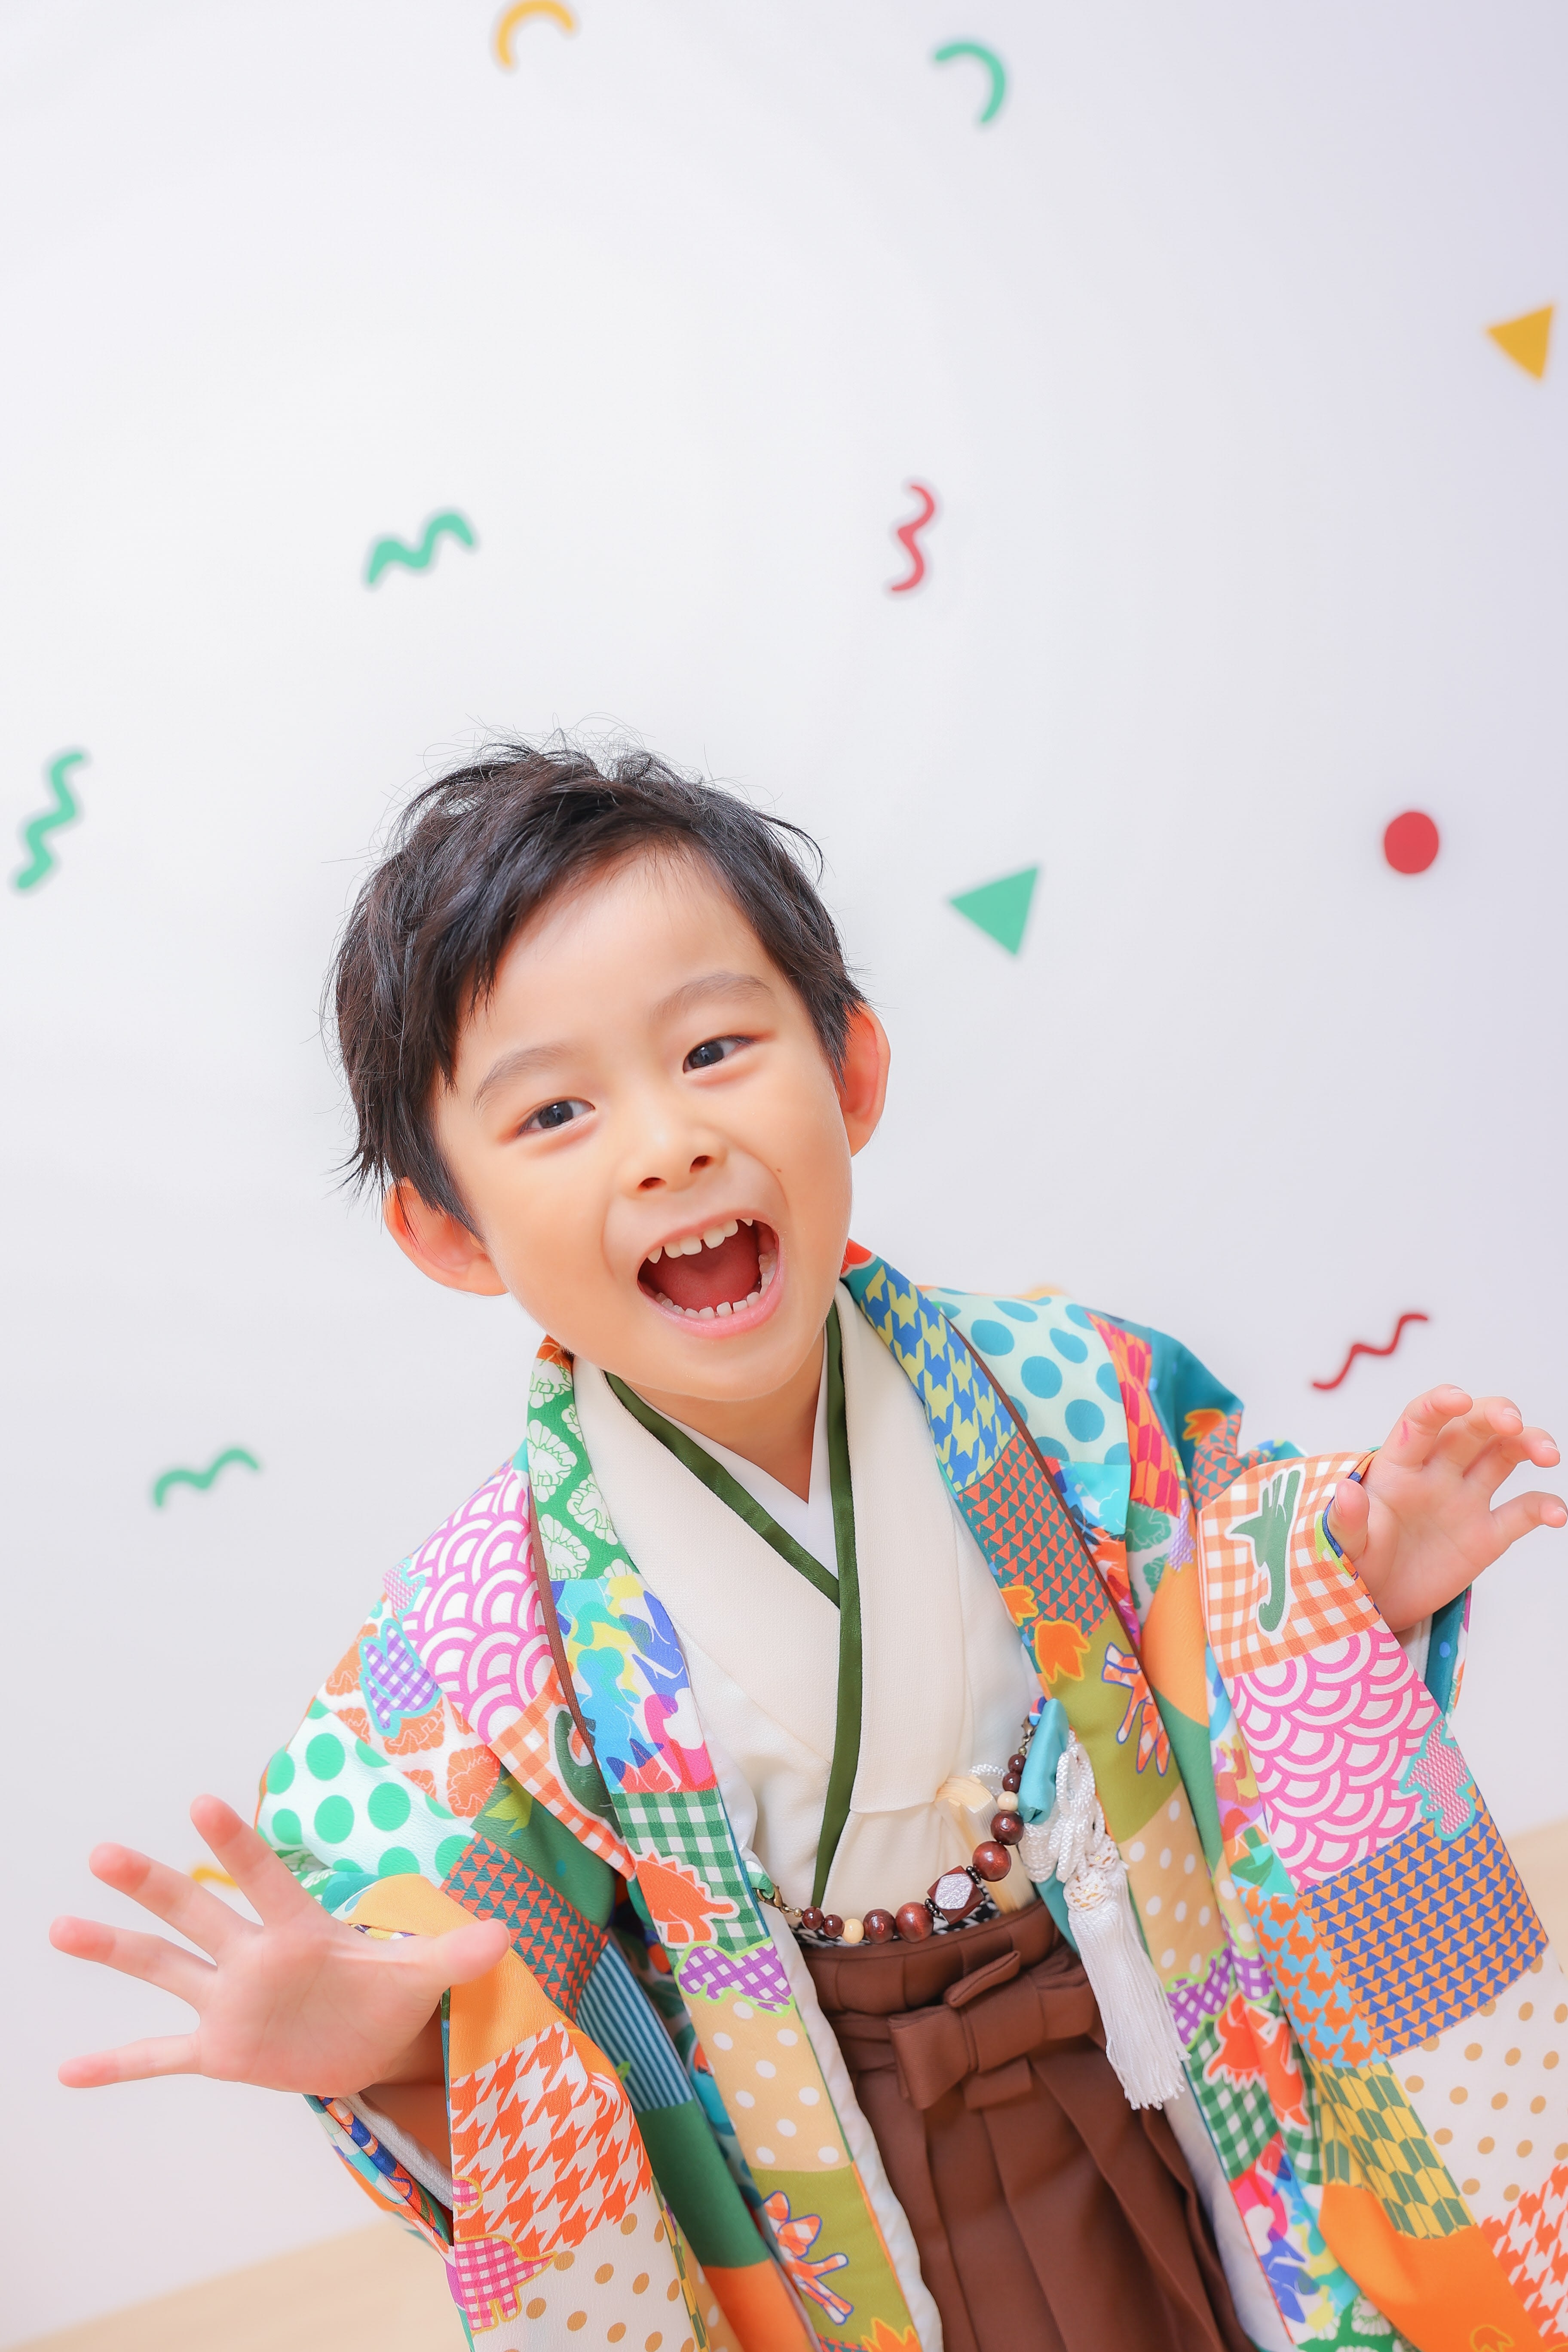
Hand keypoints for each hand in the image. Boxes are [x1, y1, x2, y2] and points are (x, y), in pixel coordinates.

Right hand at [51, 1794, 508, 2095]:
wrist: (374, 2040)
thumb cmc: (392, 1994)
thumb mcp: (425, 1978)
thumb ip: (456, 1954)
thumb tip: (505, 1938)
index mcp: (302, 1931)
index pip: (266, 1879)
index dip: (237, 1844)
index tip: (200, 1802)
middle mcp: (254, 1958)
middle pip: (198, 1912)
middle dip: (153, 1884)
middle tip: (103, 1853)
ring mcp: (231, 2002)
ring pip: (164, 1970)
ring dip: (114, 1951)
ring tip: (58, 1926)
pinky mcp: (221, 2050)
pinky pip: (159, 2057)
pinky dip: (116, 2065)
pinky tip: (66, 2071)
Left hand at [1326, 1387, 1564, 1632]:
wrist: (1377, 1600)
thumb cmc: (1356, 1561)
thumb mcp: (1344, 1544)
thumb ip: (1347, 1520)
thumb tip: (1346, 1490)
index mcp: (1398, 1467)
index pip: (1419, 1421)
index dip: (1438, 1404)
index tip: (1459, 1398)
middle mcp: (1436, 1473)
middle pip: (1470, 1427)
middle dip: (1494, 1414)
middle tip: (1512, 1423)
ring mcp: (1465, 1500)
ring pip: (1503, 1455)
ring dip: (1528, 1444)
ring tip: (1548, 1454)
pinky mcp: (1488, 1534)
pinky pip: (1523, 1511)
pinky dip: (1545, 1507)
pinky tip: (1557, 1515)